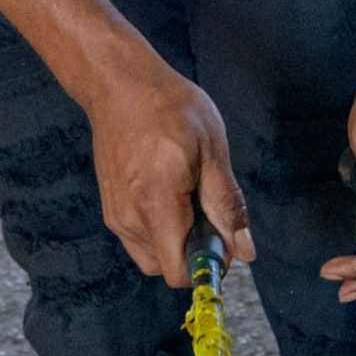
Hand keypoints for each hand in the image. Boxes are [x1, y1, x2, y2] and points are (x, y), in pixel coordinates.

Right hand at [76, 56, 252, 288]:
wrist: (119, 84)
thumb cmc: (169, 108)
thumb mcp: (212, 149)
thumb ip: (227, 204)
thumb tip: (245, 251)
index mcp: (157, 204)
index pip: (180, 271)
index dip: (208, 264)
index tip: (222, 237)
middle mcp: (129, 217)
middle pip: (166, 269)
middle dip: (192, 253)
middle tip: (207, 211)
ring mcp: (115, 214)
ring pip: (151, 255)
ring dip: (174, 242)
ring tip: (187, 196)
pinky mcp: (110, 206)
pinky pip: (138, 238)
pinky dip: (158, 230)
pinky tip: (169, 192)